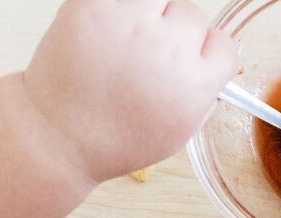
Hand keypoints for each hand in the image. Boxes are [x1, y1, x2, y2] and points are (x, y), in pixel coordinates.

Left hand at [23, 0, 236, 180]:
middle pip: (191, 15)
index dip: (204, 52)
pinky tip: (106, 26)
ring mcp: (128, 24)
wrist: (57, 137)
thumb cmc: (114, 140)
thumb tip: (212, 63)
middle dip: (173, 31)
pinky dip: (115, 6)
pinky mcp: (93, 7)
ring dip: (149, 11)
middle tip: (146, 53)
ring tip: (126, 36)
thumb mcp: (177, 133)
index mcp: (195, 84)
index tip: (186, 59)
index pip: (223, 44)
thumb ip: (202, 96)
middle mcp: (167, 50)